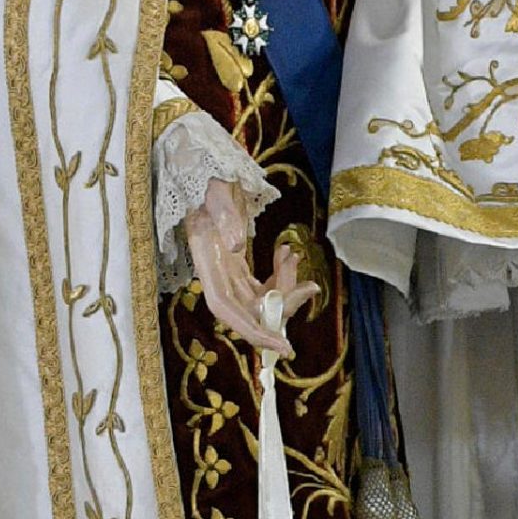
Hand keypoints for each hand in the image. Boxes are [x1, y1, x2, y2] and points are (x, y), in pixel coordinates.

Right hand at [184, 178, 319, 354]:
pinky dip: (278, 275)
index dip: (252, 330)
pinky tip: (286, 254)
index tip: (283, 345)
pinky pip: (259, 285)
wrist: (207, 173)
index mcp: (207, 262)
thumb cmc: (210, 180)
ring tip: (293, 257)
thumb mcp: (216, 192)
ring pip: (257, 299)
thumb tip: (237, 245)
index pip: (226, 309)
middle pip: (247, 309)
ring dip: (283, 287)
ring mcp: (226, 272)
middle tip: (310, 287)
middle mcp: (215, 274)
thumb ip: (225, 216)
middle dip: (280, 307)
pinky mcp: (236, 267)